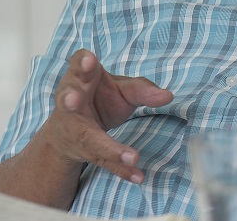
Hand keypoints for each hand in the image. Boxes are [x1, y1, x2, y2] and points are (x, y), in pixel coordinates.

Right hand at [43, 49, 173, 183]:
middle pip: (68, 99)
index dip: (82, 62)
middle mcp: (72, 102)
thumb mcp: (119, 89)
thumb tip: (168, 96)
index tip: (90, 60)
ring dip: (107, 147)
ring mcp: (76, 130)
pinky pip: (104, 161)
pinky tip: (138, 175)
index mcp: (81, 79)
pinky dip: (122, 169)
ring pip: (89, 138)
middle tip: (73, 100)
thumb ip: (141, 89)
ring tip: (131, 156)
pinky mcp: (86, 151)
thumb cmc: (98, 98)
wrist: (70, 131)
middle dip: (70, 98)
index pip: (78, 65)